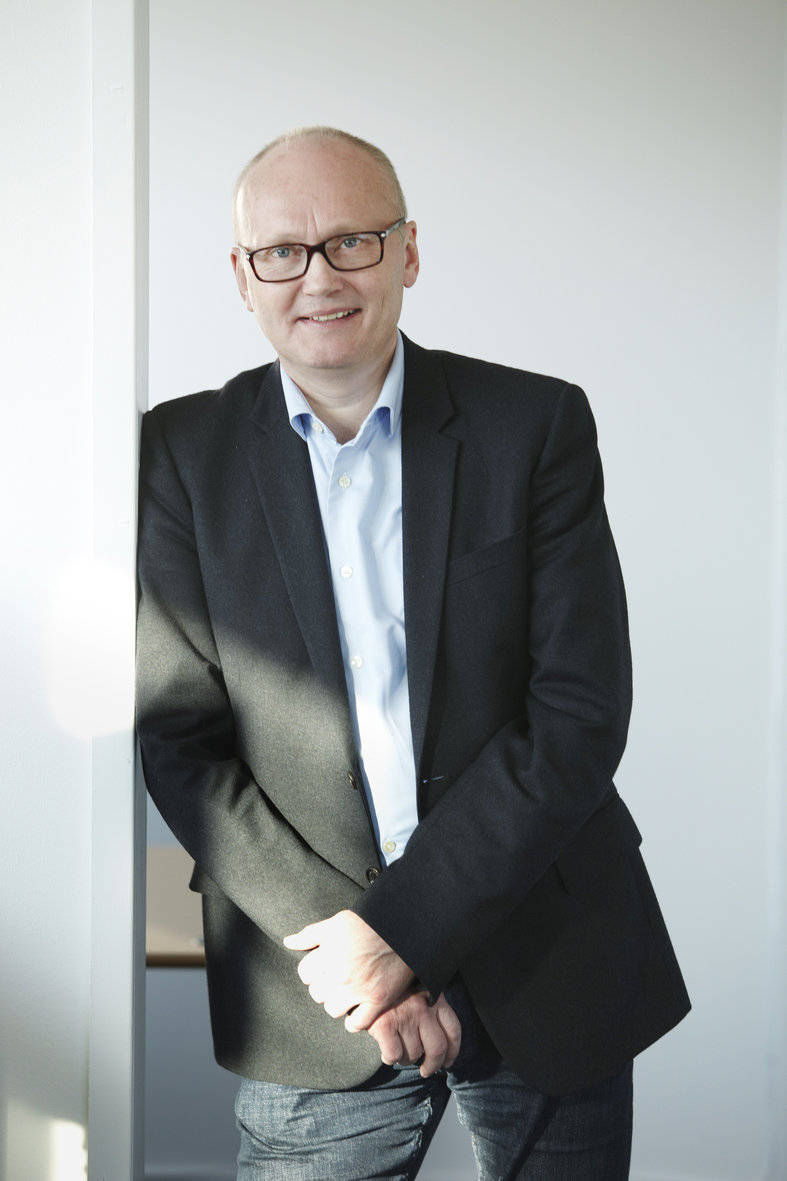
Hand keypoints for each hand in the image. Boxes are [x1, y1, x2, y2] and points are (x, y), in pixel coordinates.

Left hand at [283, 910, 415, 1022]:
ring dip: (337, 1002)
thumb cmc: (369, 923)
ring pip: (332, 1010)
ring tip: (347, 992)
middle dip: (324, 986)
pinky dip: (354, 1022)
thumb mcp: (336, 922)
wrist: (405, 929)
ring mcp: (359, 989)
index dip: (313, 970)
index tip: (323, 967)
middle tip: (336, 978)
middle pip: (316, 993)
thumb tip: (288, 942)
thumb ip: (310, 934)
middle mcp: (340, 974)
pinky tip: (357, 1010)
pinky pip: (356, 1024)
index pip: (305, 974)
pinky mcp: (378, 1000)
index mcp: (328, 954)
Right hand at [363, 991, 461, 1077]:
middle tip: (426, 1070)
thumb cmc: (394, 989)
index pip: (453, 1031)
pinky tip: (386, 1052)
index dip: (452, 1052)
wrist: (366, 977)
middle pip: (437, 1049)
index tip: (447, 1062)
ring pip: (413, 1054)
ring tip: (399, 1052)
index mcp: (434, 998)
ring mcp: (405, 1015)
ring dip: (406, 1059)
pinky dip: (390, 1059)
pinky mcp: (385, 1024)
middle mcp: (422, 1007)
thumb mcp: (419, 991)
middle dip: (432, 1065)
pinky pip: (394, 1055)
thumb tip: (442, 1045)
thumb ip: (430, 1009)